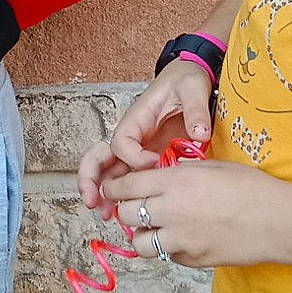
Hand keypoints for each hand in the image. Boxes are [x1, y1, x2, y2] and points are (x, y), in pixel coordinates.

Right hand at [78, 60, 215, 210]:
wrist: (189, 79)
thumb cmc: (185, 80)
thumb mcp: (192, 88)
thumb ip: (196, 111)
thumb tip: (199, 134)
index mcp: (137, 118)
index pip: (121, 142)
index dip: (134, 158)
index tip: (154, 163)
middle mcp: (132, 135)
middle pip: (100, 157)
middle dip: (92, 178)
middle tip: (93, 200)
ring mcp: (139, 148)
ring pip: (110, 171)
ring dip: (102, 191)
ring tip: (103, 213)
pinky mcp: (150, 157)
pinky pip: (130, 176)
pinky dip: (124, 194)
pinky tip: (126, 209)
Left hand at [102, 159, 285, 268]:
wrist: (279, 221)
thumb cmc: (251, 188)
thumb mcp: (210, 166)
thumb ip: (179, 172)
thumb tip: (160, 176)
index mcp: (174, 182)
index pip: (126, 185)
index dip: (114, 187)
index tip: (112, 189)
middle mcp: (171, 210)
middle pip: (125, 214)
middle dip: (125, 210)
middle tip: (135, 207)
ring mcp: (181, 239)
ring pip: (139, 242)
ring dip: (141, 234)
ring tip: (155, 227)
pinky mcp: (193, 260)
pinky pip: (166, 255)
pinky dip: (167, 248)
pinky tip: (181, 239)